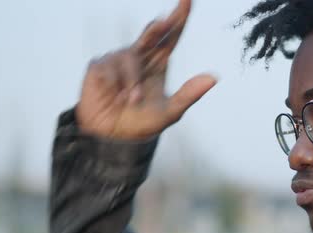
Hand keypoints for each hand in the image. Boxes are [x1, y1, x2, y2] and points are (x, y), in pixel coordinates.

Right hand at [76, 0, 216, 139]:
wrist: (113, 138)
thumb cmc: (141, 123)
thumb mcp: (170, 112)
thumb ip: (189, 94)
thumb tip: (213, 78)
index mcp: (158, 63)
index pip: (171, 37)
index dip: (179, 18)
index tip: (187, 0)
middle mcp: (139, 57)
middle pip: (152, 33)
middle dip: (158, 26)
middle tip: (165, 21)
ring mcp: (118, 59)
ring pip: (130, 57)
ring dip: (133, 81)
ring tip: (132, 100)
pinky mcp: (100, 67)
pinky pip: (110, 68)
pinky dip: (116, 84)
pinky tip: (115, 97)